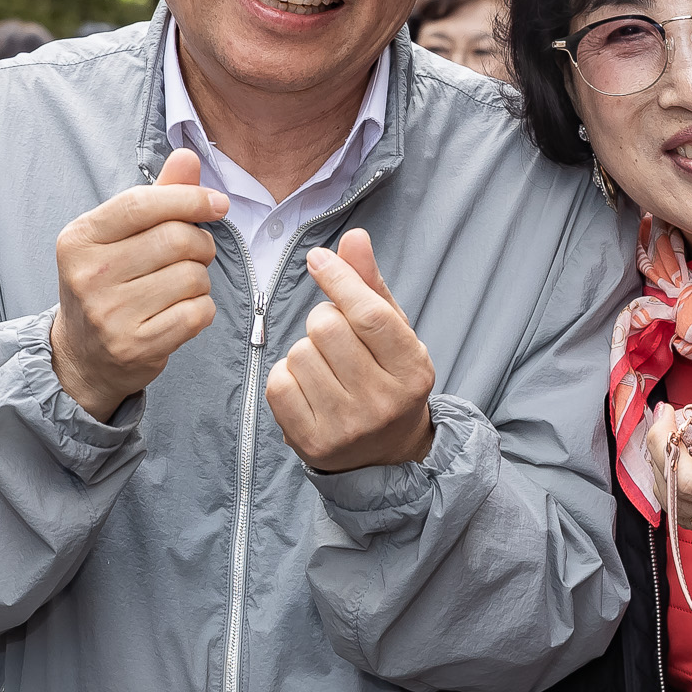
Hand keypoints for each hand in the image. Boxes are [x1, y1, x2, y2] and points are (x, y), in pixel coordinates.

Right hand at [51, 148, 225, 421]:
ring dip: (200, 280)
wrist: (83, 356)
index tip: (218, 203)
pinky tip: (180, 312)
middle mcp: (88, 274)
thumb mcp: (119, 236)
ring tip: (179, 287)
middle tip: (194, 255)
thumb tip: (188, 154)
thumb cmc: (108, 284)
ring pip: (193, 277)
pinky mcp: (134, 346)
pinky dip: (201, 310)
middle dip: (201, 244)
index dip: (190, 198)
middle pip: (177, 239)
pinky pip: (197, 313)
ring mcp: (109, 314)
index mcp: (80, 238)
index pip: (143, 203)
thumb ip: (157, 196)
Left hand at [265, 229, 435, 472]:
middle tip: (336, 339)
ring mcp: (346, 427)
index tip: (318, 259)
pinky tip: (307, 387)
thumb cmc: (387, 379)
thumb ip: (371, 285)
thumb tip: (353, 236)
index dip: (339, 279)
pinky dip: (286, 376)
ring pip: (299, 353)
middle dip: (324, 320)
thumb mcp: (393, 333)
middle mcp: (383, 403)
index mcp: (412, 372)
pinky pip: (279, 383)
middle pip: (326, 328)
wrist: (384, 454)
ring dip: (305, 350)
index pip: (369, 315)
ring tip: (326, 368)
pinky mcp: (312, 444)